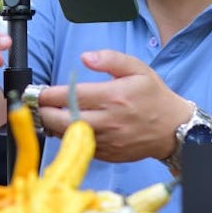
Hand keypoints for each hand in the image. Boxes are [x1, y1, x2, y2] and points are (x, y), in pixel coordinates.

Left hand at [36, 50, 193, 162]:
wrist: (173, 128)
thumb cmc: (154, 97)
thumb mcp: (137, 69)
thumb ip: (110, 59)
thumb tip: (85, 57)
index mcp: (112, 96)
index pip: (70, 96)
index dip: (48, 94)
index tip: (39, 92)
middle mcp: (107, 120)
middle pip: (62, 120)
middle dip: (44, 113)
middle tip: (38, 105)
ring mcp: (106, 140)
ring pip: (68, 136)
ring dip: (54, 127)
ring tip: (49, 115)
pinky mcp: (107, 154)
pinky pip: (80, 147)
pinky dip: (69, 138)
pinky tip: (67, 128)